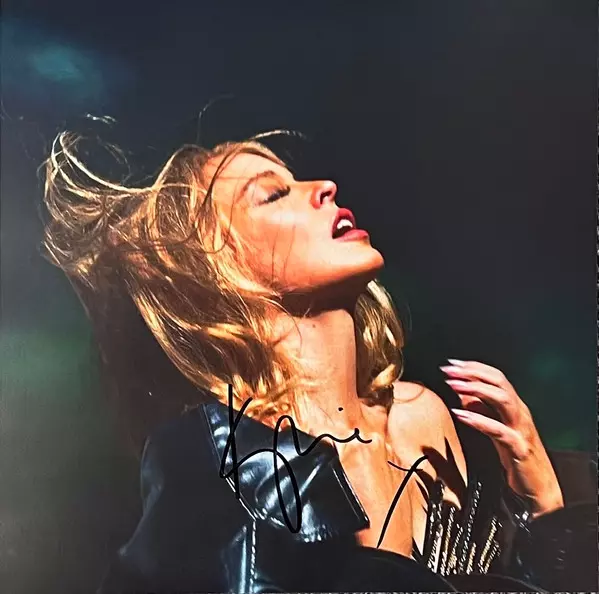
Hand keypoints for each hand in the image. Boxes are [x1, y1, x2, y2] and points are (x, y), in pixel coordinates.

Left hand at [440, 359, 563, 517]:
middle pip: (499, 382)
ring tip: (453, 385)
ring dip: (475, 389)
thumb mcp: (495, 427)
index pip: (496, 377)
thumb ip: (481, 409)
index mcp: (514, 405)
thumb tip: (463, 393)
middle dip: (472, 373)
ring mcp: (520, 429)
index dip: (474, 368)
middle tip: (449, 370)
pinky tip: (461, 415)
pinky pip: (499, 430)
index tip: (452, 364)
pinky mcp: (518, 447)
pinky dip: (479, 420)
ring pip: (503, 399)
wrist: (538, 486)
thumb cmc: (515, 454)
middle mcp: (520, 412)